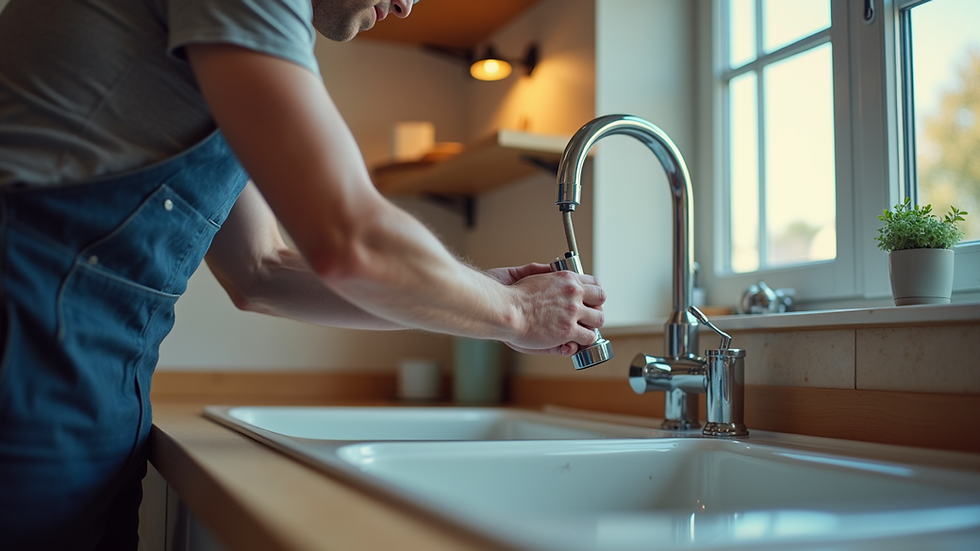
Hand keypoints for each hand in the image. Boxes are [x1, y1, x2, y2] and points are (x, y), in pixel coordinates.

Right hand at [487, 263, 606, 356]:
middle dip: (595, 308)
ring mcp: (573, 312)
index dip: (593, 294)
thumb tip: (551, 268)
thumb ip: (545, 272)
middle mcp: (574, 292)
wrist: (505, 310)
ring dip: (592, 325)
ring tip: (583, 330)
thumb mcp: (531, 274)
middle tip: (587, 316)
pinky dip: (584, 340)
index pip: (594, 283)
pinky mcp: (568, 330)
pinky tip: (576, 341)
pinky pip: (589, 337)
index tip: (589, 300)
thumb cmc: (513, 296)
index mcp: (566, 278)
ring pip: (599, 319)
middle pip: (601, 299)